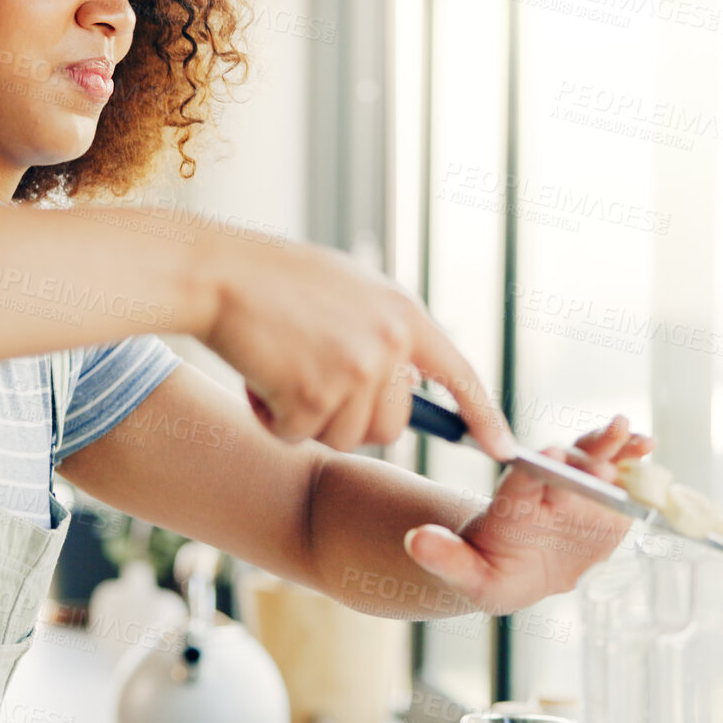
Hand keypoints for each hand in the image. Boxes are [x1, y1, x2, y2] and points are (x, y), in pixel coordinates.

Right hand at [194, 231, 513, 457]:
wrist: (220, 274)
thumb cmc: (275, 280)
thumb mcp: (351, 289)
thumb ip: (386, 332)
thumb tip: (408, 383)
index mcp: (404, 314)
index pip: (459, 374)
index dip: (482, 414)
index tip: (502, 448)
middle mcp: (390, 344)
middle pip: (389, 427)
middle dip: (349, 420)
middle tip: (309, 381)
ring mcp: (355, 370)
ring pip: (343, 438)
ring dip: (307, 420)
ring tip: (281, 370)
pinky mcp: (315, 394)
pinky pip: (298, 437)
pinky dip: (273, 420)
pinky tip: (259, 378)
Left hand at [400, 417, 654, 613]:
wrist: (514, 567)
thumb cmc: (488, 570)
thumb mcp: (465, 575)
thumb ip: (445, 557)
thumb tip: (416, 542)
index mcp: (512, 502)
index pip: (524, 479)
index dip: (541, 469)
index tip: (556, 457)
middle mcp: (544, 487)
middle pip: (565, 463)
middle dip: (586, 453)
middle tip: (610, 440)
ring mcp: (575, 490)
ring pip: (593, 461)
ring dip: (613, 447)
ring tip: (634, 437)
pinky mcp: (603, 501)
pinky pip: (618, 476)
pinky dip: (633, 461)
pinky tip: (647, 449)